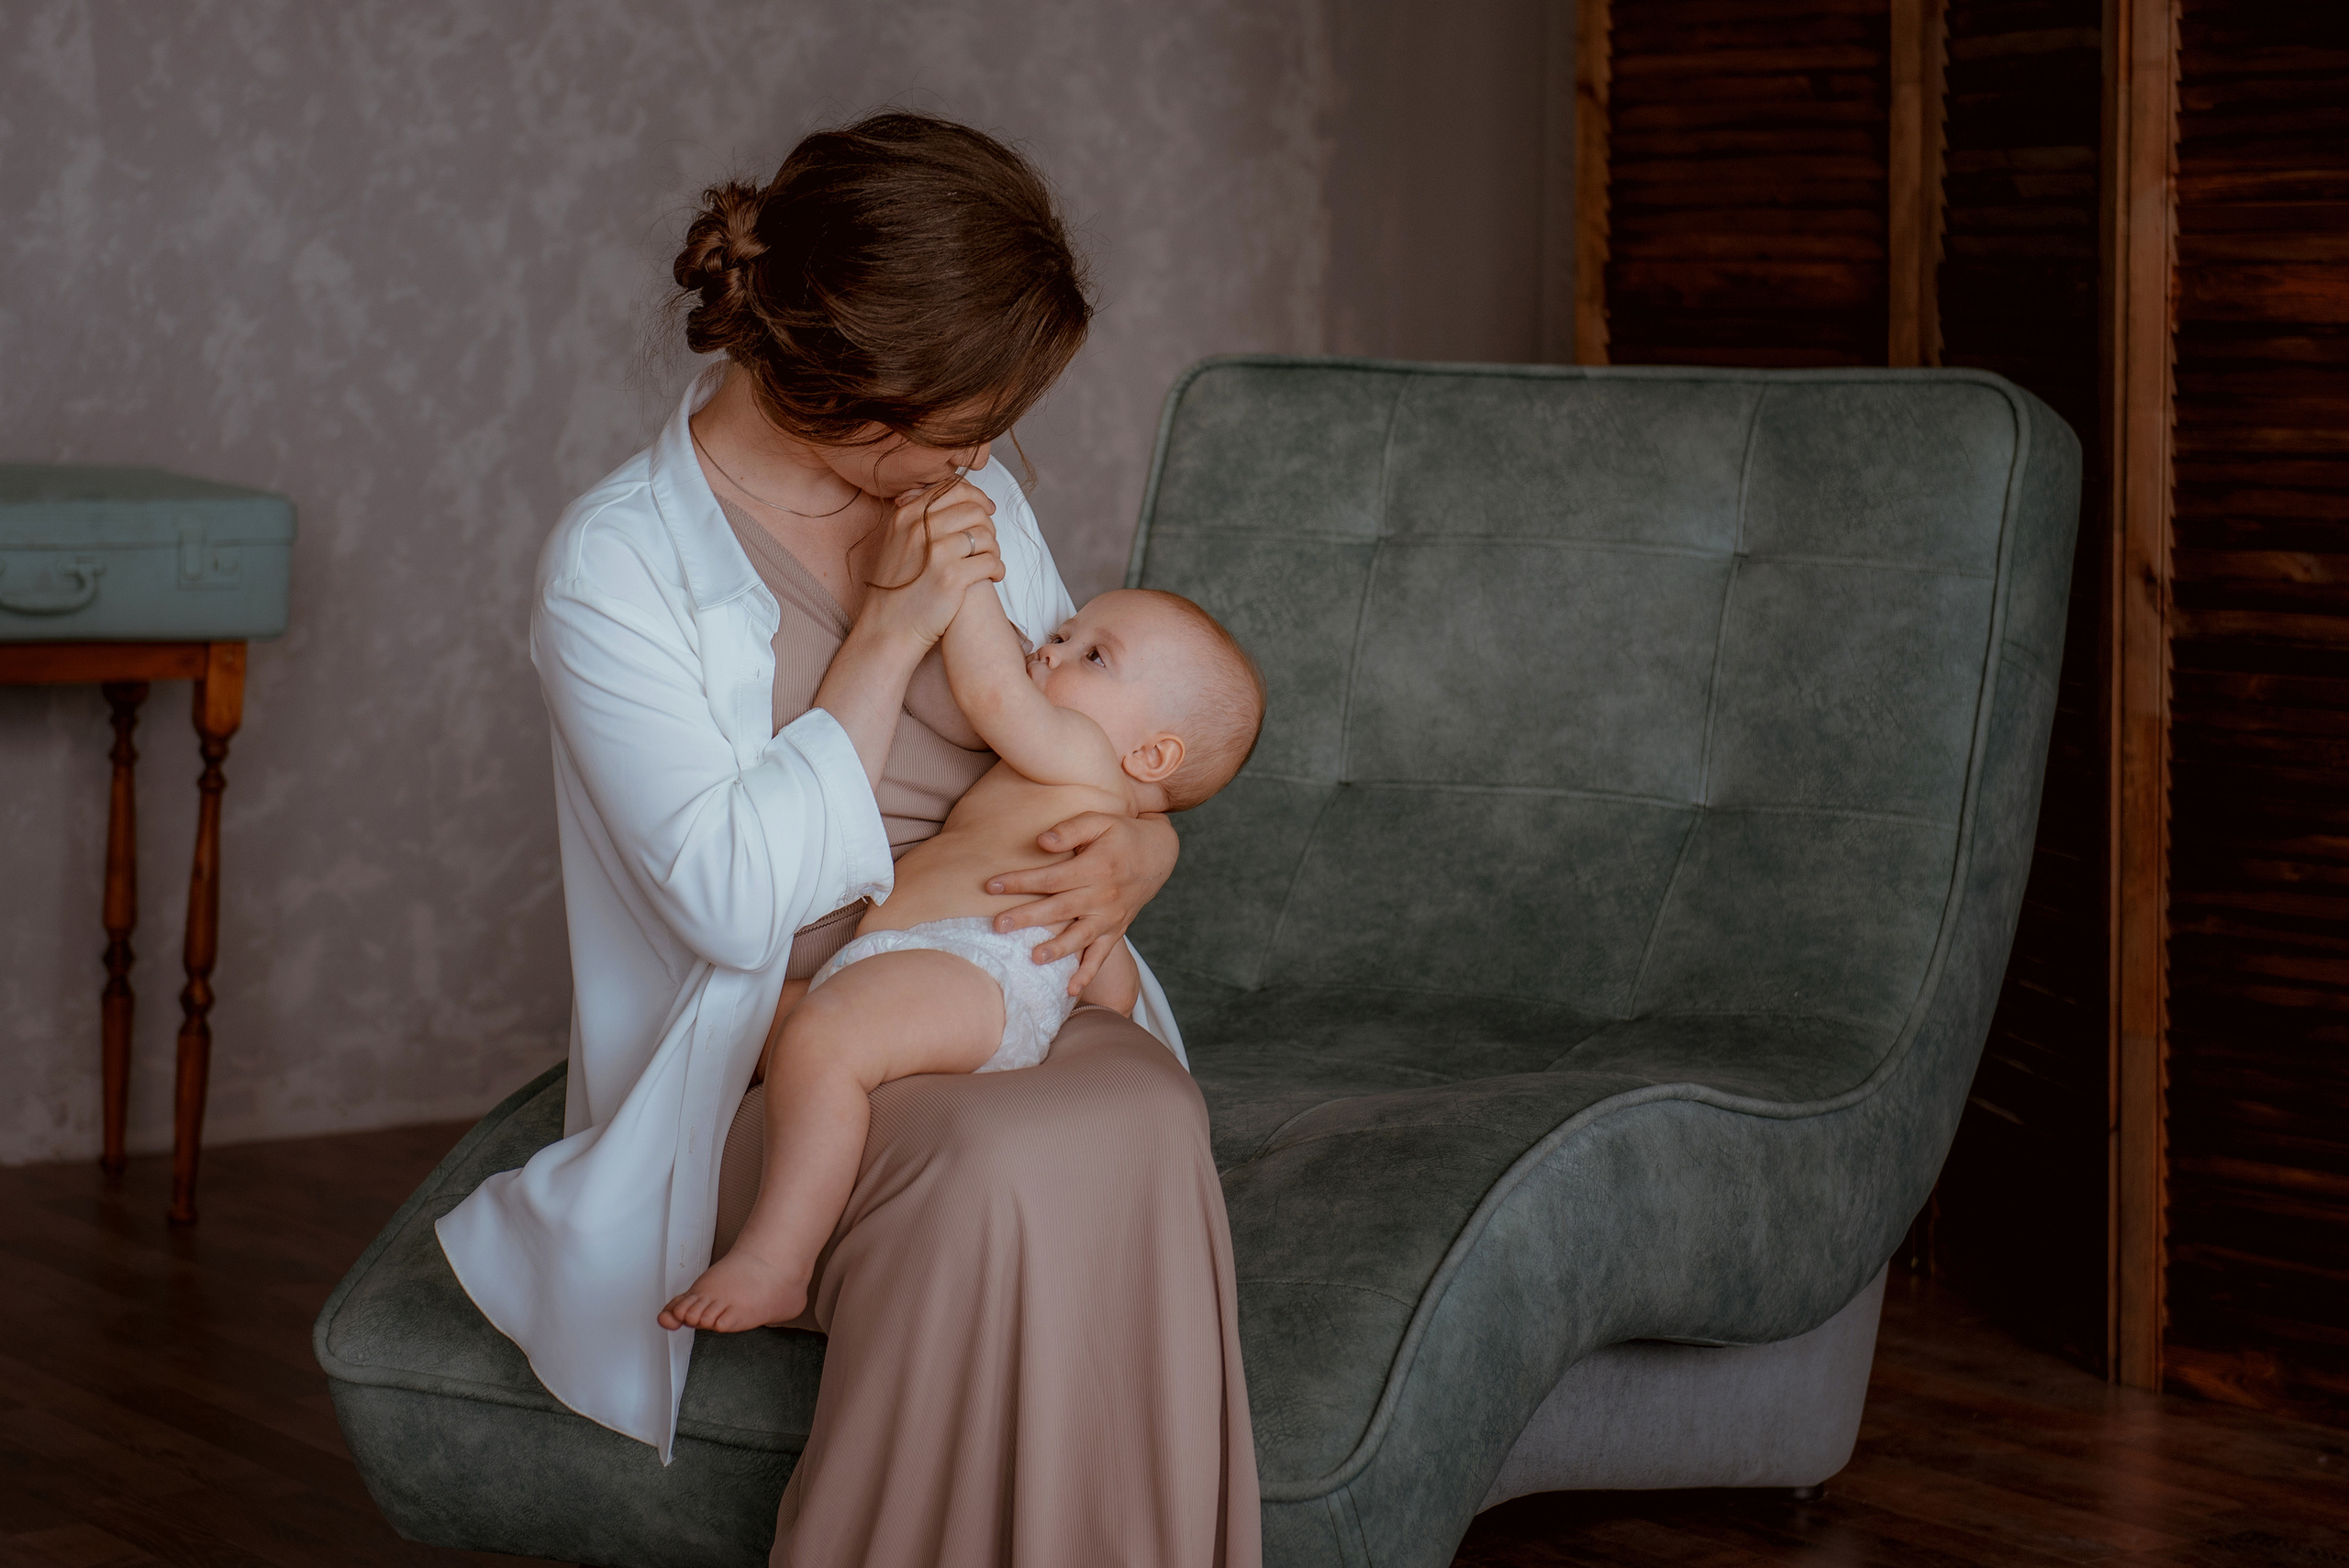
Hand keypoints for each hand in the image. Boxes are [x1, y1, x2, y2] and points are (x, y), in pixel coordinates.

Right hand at [863, 478, 1002, 647]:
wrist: (887, 628)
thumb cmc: (895, 589)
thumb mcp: (895, 542)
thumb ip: (916, 518)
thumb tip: (945, 495)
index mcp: (906, 515)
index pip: (952, 489)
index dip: (977, 497)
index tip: (987, 509)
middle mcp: (920, 528)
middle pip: (974, 510)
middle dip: (988, 526)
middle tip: (988, 543)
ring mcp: (937, 552)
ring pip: (985, 535)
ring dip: (995, 548)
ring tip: (989, 562)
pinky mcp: (952, 577)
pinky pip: (991, 561)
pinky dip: (998, 568)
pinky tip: (993, 576)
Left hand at [987, 812, 1179, 994]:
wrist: (1158, 854)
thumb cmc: (1122, 834)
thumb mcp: (1100, 820)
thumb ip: (1070, 830)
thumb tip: (1041, 841)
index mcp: (1095, 867)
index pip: (1050, 877)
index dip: (1019, 882)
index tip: (990, 885)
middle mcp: (1102, 896)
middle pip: (1058, 909)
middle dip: (1027, 918)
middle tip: (997, 926)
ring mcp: (1109, 917)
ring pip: (1079, 937)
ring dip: (1057, 949)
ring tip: (1035, 958)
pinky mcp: (1115, 931)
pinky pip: (1101, 955)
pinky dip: (1088, 973)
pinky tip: (1070, 989)